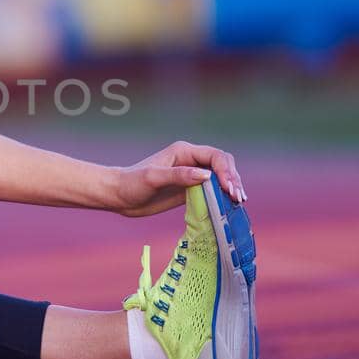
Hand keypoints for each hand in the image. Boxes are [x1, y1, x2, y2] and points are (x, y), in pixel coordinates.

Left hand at [110, 140, 244, 218]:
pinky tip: (230, 207)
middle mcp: (191, 160)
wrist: (119, 196)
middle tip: (238, 198)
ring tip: (239, 202)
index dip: (226, 171)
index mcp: (184, 151)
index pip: (215, 156)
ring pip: (220, 177)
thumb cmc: (132, 184)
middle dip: (233, 179)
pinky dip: (223, 197)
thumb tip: (206, 176)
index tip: (229, 189)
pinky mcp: (190, 189)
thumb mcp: (153, 179)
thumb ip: (179, 176)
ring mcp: (192, 175)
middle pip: (223, 164)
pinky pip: (212, 190)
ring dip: (231, 188)